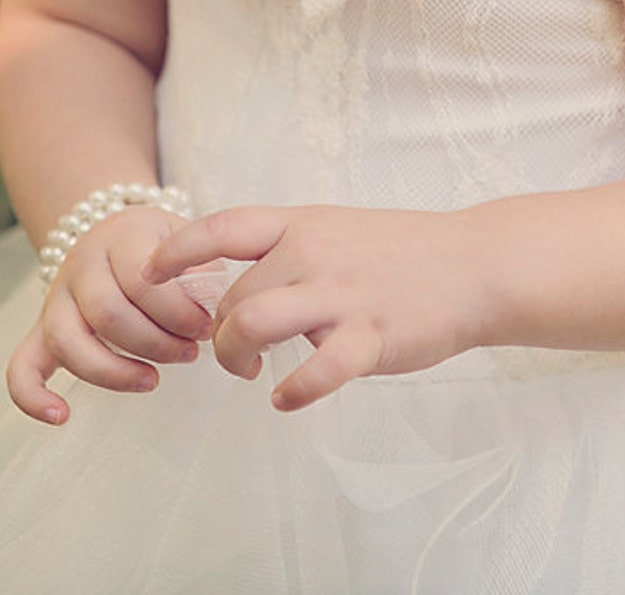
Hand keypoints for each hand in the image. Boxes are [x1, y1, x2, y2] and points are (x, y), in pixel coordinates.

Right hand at [7, 206, 214, 423]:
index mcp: (122, 235)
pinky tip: (61, 416)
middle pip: (106, 312)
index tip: (206, 328)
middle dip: (154, 343)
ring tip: (152, 381)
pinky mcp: (41, 329)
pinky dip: (33, 395)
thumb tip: (220, 317)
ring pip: (67, 338)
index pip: (141, 280)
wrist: (118, 232)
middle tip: (188, 353)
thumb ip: (201, 273)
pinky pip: (21, 364)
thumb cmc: (162, 248)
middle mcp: (82, 262)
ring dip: (113, 370)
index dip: (176, 312)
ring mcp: (56, 297)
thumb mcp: (185, 243)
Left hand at [142, 204, 485, 411]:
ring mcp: (342, 295)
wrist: (475, 265)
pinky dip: (292, 392)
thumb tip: (237, 278)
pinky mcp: (371, 337)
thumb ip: (289, 248)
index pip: (224, 227)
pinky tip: (289, 399)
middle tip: (233, 356)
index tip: (149, 272)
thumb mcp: (337, 229)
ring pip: (256, 324)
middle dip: (219, 335)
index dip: (179, 249)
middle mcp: (315, 253)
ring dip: (239, 357)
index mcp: (303, 224)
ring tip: (253, 373)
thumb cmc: (403, 252)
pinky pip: (316, 372)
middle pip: (233, 296)